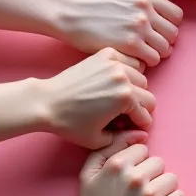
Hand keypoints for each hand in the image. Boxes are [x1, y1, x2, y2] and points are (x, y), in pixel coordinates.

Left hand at [39, 48, 154, 148]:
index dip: (140, 125)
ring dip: (135, 89)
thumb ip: (123, 139)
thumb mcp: (98, 140)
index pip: (146, 114)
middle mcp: (123, 78)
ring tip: (120, 97)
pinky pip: (128, 61)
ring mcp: (114, 64)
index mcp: (125, 98)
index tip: (134, 127)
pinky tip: (114, 81)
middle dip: (140, 108)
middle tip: (127, 114)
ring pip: (141, 77)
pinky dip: (126, 70)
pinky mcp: (105, 55)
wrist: (47, 102)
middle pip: (148, 96)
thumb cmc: (70, 122)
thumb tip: (140, 135)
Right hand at [55, 0, 181, 68]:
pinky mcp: (130, 44)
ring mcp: (138, 26)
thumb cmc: (96, 0)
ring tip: (146, 52)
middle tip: (153, 44)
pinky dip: (148, 61)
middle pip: (173, 32)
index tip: (159, 30)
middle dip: (165, 40)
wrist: (70, 13)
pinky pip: (153, 59)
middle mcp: (145, 7)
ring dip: (158, 53)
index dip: (169, 24)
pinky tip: (137, 58)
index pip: (176, 14)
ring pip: (165, 48)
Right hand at [73, 136, 183, 195]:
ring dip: (164, 187)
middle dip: (152, 174)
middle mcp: (135, 177)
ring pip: (172, 178)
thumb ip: (109, 148)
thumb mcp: (89, 174)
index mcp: (118, 165)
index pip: (143, 149)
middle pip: (159, 163)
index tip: (130, 176)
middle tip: (141, 189)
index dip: (137, 162)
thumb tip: (139, 134)